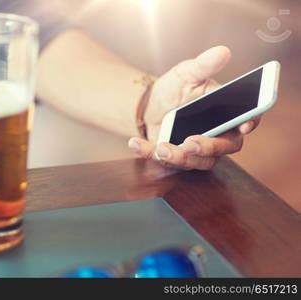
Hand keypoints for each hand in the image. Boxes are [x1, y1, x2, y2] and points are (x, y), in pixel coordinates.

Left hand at [128, 46, 259, 169]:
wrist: (151, 103)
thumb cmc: (175, 88)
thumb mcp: (186, 74)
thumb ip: (204, 66)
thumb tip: (223, 51)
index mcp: (227, 113)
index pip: (247, 119)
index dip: (250, 123)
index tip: (244, 126)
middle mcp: (217, 135)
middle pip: (223, 148)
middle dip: (208, 148)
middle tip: (190, 142)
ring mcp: (198, 151)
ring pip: (197, 162)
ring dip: (178, 157)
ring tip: (160, 147)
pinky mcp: (175, 158)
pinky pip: (165, 162)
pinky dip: (148, 153)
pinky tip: (135, 143)